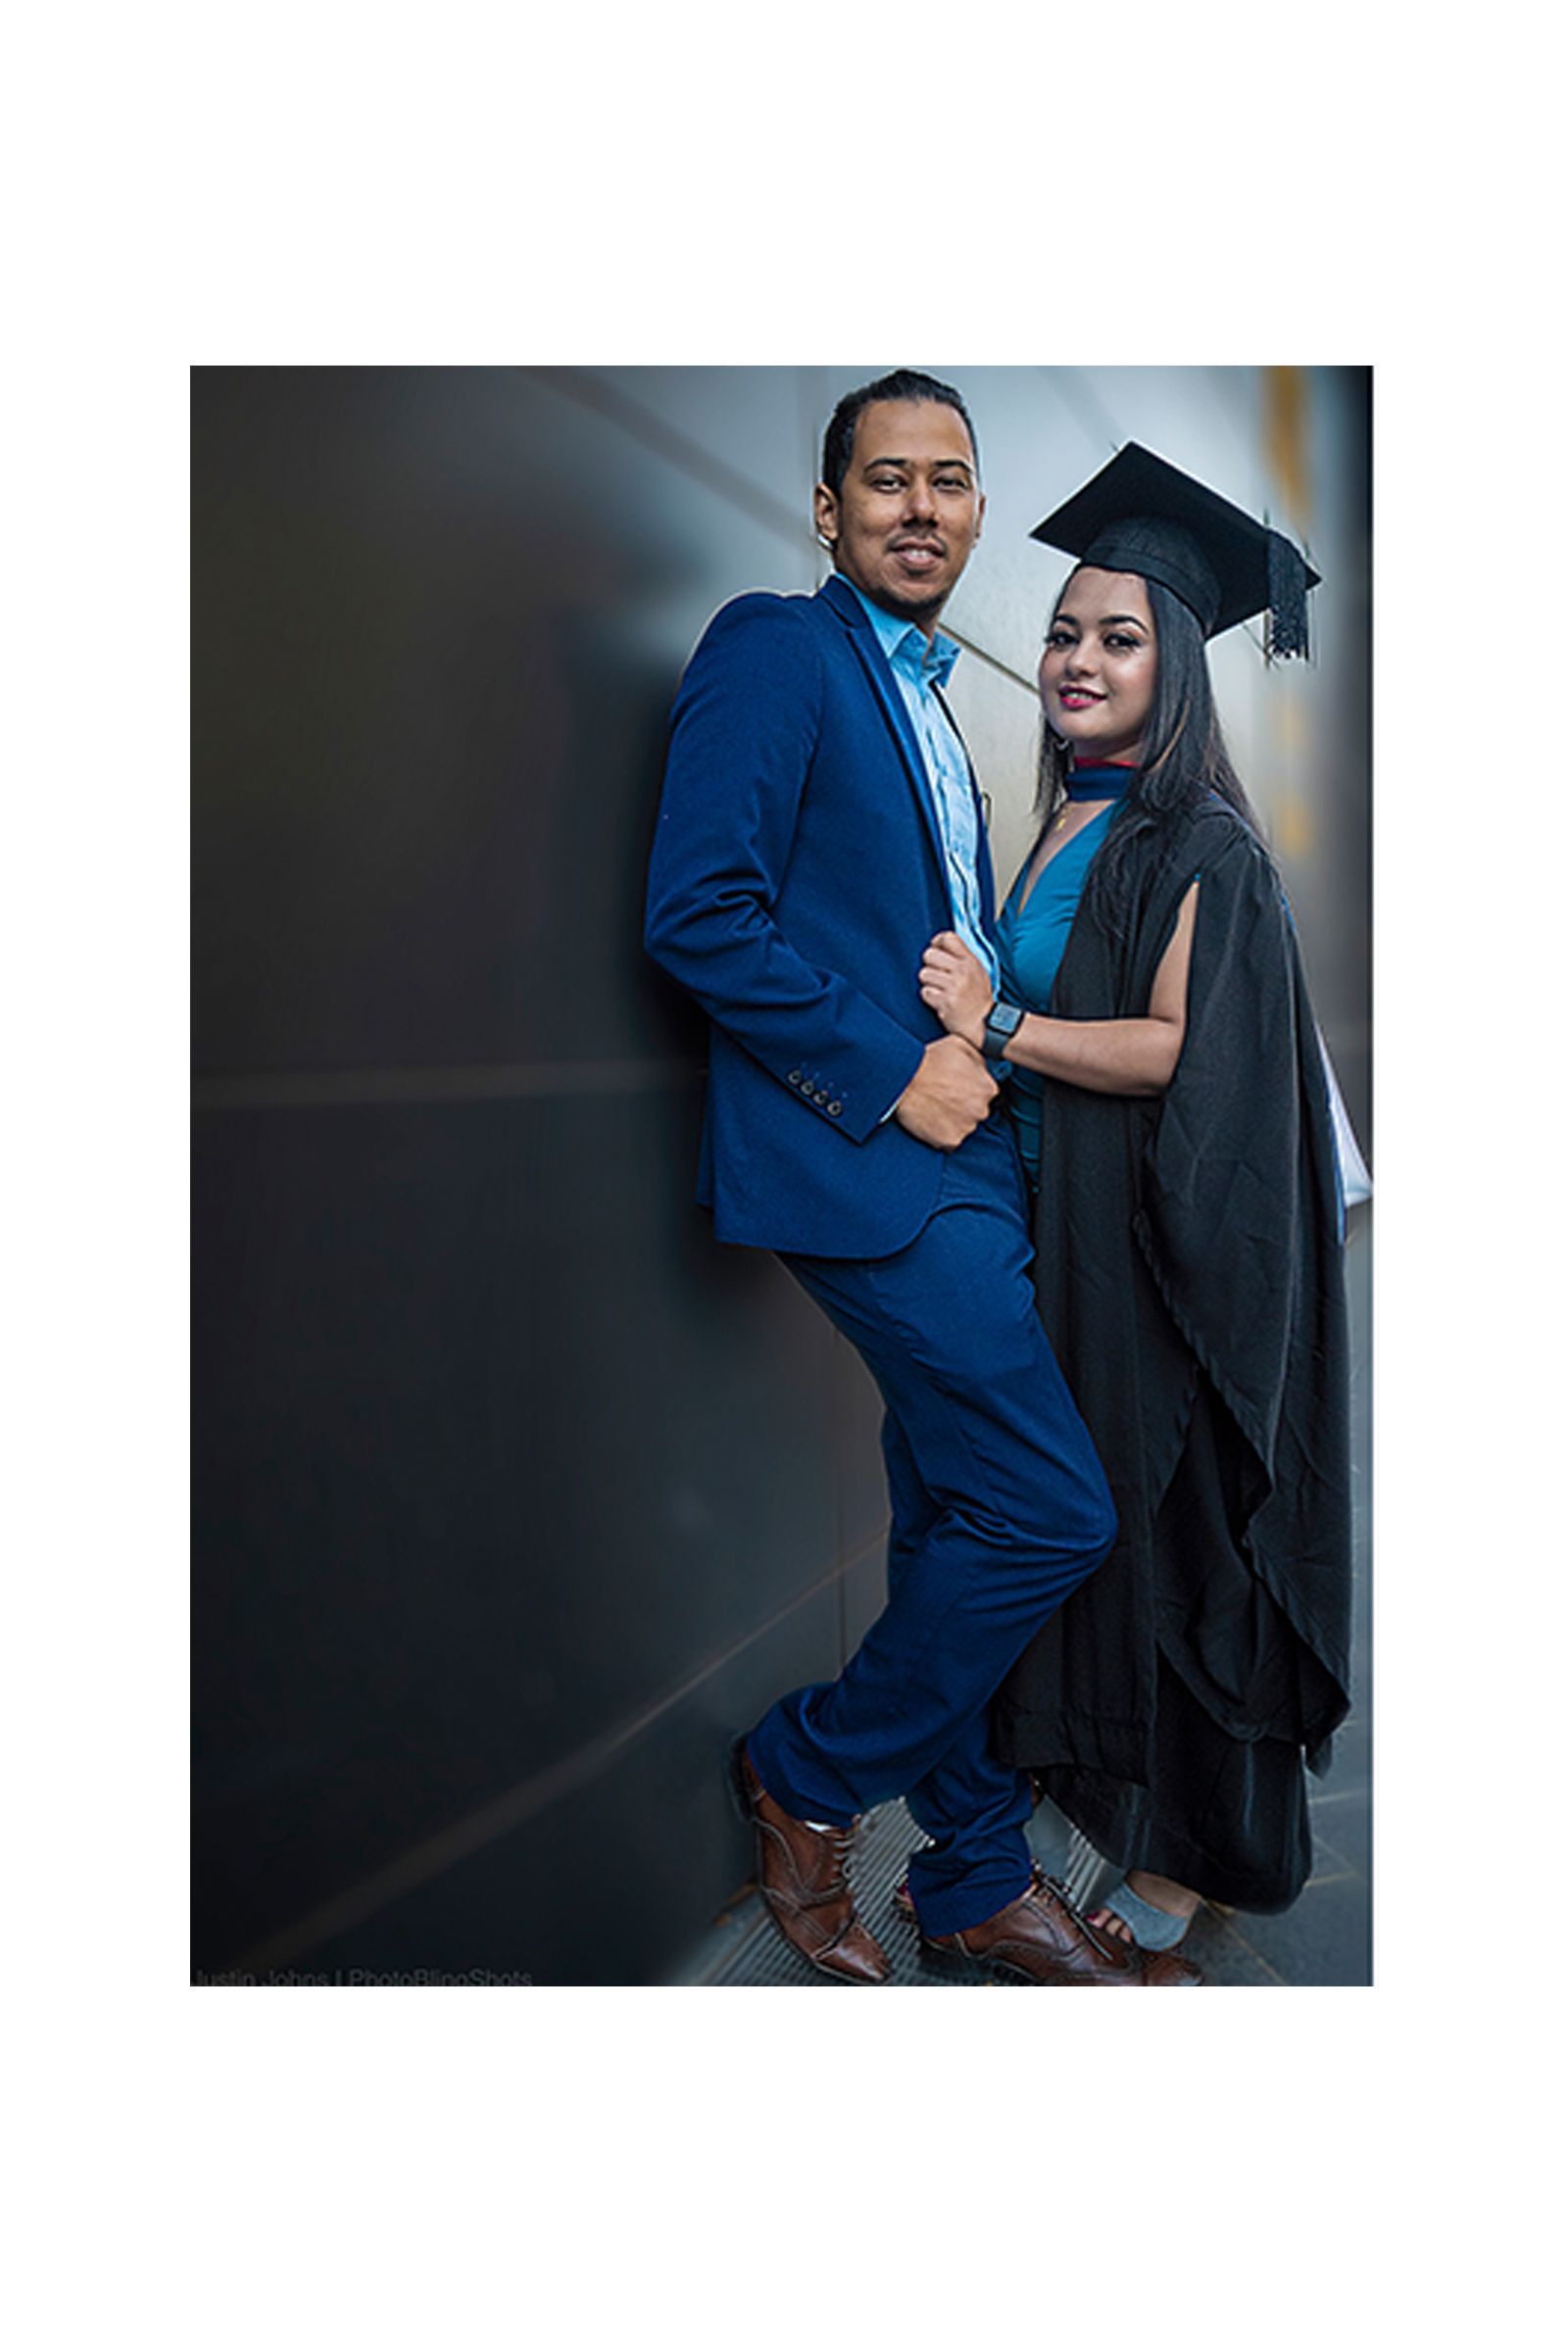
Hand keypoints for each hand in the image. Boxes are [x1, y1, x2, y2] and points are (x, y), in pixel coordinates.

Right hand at [893, 1036, 996, 1149]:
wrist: (903, 1079)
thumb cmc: (929, 1059)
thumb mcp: (960, 1044)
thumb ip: (979, 1058)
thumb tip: (983, 1068)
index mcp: (988, 1088)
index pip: (985, 1094)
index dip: (969, 1090)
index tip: (955, 1087)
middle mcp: (982, 1110)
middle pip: (976, 1112)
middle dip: (963, 1106)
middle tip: (942, 1097)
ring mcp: (966, 1127)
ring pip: (964, 1127)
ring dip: (952, 1121)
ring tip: (934, 1108)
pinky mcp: (950, 1141)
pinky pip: (950, 1142)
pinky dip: (941, 1134)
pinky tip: (930, 1121)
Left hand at [919, 932, 992, 1051]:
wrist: (985, 1023)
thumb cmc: (978, 998)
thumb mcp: (977, 972)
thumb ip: (962, 958)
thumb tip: (939, 944)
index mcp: (970, 961)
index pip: (948, 938)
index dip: (937, 942)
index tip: (936, 950)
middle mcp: (962, 971)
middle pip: (929, 954)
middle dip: (929, 965)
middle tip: (937, 975)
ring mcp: (954, 986)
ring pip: (924, 974)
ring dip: (929, 983)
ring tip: (940, 990)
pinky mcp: (945, 1002)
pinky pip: (925, 992)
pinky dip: (930, 997)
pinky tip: (940, 1001)